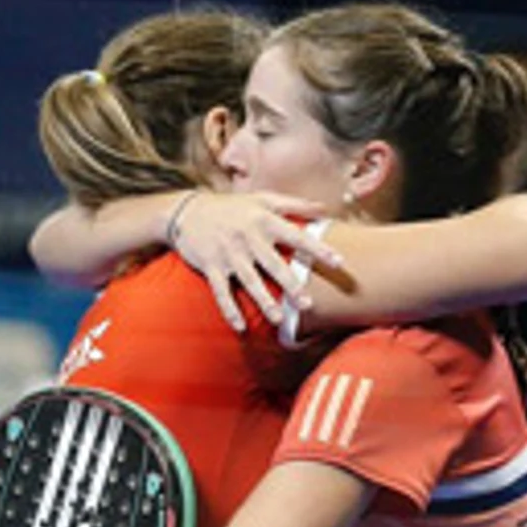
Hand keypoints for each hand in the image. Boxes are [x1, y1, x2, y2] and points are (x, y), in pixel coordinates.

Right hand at [169, 192, 342, 331]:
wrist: (187, 211)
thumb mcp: (261, 199)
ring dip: (264, 301)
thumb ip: (294, 204)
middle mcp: (248, 238)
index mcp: (264, 221)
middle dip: (291, 284)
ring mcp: (229, 254)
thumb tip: (325, 208)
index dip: (318, 249)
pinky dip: (230, 310)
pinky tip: (240, 327)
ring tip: (278, 319)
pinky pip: (221, 292)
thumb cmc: (231, 207)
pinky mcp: (211, 267)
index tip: (339, 262)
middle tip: (307, 304)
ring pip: (249, 280)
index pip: (296, 236)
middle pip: (273, 264)